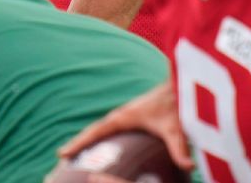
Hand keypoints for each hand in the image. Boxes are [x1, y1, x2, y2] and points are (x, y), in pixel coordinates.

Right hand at [57, 81, 192, 170]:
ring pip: (101, 128)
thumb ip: (180, 149)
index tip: (62, 154)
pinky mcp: (132, 116)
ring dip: (88, 138)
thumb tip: (189, 167)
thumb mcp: (176, 129)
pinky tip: (100, 145)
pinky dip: (100, 135)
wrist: (182, 83)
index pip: (95, 132)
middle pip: (94, 130)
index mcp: (124, 117)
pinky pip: (110, 127)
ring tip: (74, 152)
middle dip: (78, 142)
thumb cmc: (176, 103)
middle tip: (61, 156)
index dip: (78, 143)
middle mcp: (121, 115)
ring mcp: (125, 114)